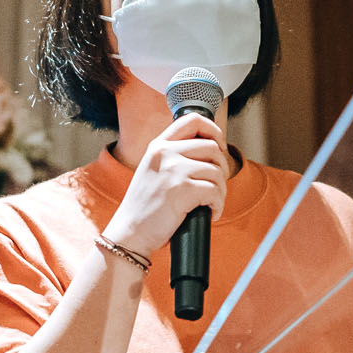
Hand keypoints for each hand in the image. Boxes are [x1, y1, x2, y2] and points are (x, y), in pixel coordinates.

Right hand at [103, 112, 229, 255]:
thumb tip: (213, 152)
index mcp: (158, 145)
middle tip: (215, 187)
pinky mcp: (182, 189)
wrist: (130, 233)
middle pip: (213, 147)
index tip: (219, 148)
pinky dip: (218, 206)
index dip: (214, 130)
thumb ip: (174, 157)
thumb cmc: (145, 207)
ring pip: (217, 171)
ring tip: (211, 203)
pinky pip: (215, 192)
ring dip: (221, 191)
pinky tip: (209, 213)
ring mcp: (173, 169)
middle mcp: (165, 152)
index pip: (193, 120)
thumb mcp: (154, 170)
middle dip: (222, 168)